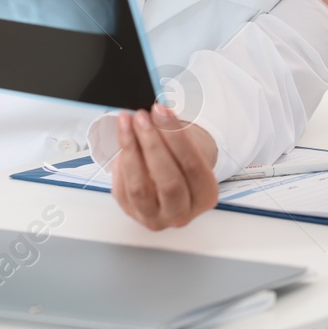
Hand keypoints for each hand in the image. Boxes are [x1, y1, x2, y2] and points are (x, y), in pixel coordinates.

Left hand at [108, 106, 220, 229]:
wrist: (173, 180)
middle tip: (142, 117)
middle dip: (152, 144)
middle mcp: (183, 213)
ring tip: (126, 124)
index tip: (162, 111)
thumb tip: (156, 113)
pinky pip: (123, 188)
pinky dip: (121, 162)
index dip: (175, 135)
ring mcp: (156, 217)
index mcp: (206, 195)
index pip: (192, 164)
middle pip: (168, 180)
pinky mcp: (132, 213)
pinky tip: (124, 142)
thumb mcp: (188, 146)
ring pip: (140, 187)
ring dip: (131, 150)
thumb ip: (174, 133)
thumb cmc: (181, 160)